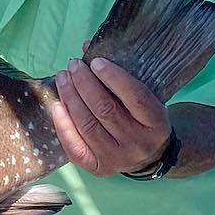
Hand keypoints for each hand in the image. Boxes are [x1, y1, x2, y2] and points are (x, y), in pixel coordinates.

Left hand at [52, 57, 170, 175]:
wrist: (148, 153)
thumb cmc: (141, 116)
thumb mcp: (142, 95)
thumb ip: (119, 73)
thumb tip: (86, 46)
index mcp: (157, 123)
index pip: (136, 97)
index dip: (114, 77)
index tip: (95, 61)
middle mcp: (139, 143)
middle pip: (105, 109)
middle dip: (84, 83)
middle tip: (72, 65)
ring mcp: (118, 158)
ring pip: (87, 125)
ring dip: (70, 98)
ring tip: (62, 78)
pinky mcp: (99, 168)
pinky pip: (75, 148)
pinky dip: (63, 125)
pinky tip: (57, 105)